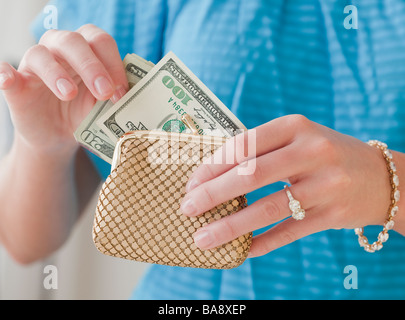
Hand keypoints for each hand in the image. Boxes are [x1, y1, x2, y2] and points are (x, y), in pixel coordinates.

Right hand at [0, 24, 127, 155]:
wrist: (59, 137)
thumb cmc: (85, 115)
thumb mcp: (105, 107)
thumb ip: (118, 99)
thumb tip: (140, 99)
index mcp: (87, 51)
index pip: (100, 42)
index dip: (113, 64)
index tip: (122, 93)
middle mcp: (60, 51)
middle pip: (74, 41)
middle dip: (92, 66)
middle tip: (105, 92)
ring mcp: (35, 66)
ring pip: (40, 53)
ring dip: (56, 72)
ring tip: (68, 95)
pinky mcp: (16, 84)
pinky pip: (5, 72)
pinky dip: (4, 73)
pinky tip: (8, 78)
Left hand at [180, 115, 394, 256]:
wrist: (379, 176)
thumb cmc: (323, 155)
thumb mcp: (295, 139)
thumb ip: (259, 151)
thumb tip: (211, 176)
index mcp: (295, 126)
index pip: (243, 145)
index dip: (211, 166)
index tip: (190, 183)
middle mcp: (312, 151)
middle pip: (250, 175)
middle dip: (212, 194)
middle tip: (186, 209)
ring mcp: (325, 185)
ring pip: (267, 208)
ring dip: (230, 226)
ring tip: (202, 238)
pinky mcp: (332, 214)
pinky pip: (289, 232)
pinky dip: (261, 242)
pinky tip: (241, 251)